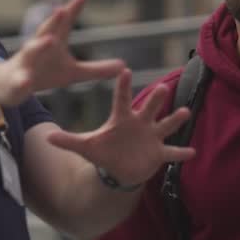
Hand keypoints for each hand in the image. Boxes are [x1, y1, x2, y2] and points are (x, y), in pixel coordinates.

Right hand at [0, 0, 124, 105]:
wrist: (10, 85)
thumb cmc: (43, 73)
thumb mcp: (72, 73)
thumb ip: (96, 69)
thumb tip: (124, 65)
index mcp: (52, 42)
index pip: (64, 23)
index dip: (73, 10)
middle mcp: (38, 48)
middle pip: (46, 32)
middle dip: (54, 21)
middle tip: (63, 9)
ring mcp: (26, 64)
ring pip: (31, 52)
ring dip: (39, 46)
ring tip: (50, 40)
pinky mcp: (17, 82)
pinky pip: (20, 81)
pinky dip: (22, 81)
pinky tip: (26, 83)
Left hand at [44, 68, 197, 187]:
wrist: (119, 169)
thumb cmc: (104, 152)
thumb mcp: (86, 147)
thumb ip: (68, 140)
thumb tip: (46, 136)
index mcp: (122, 118)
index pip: (123, 98)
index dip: (123, 86)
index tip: (125, 70)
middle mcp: (140, 123)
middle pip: (149, 108)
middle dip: (156, 100)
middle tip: (162, 88)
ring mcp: (152, 137)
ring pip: (166, 125)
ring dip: (175, 120)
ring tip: (185, 112)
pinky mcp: (159, 153)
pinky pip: (172, 152)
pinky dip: (181, 153)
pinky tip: (192, 152)